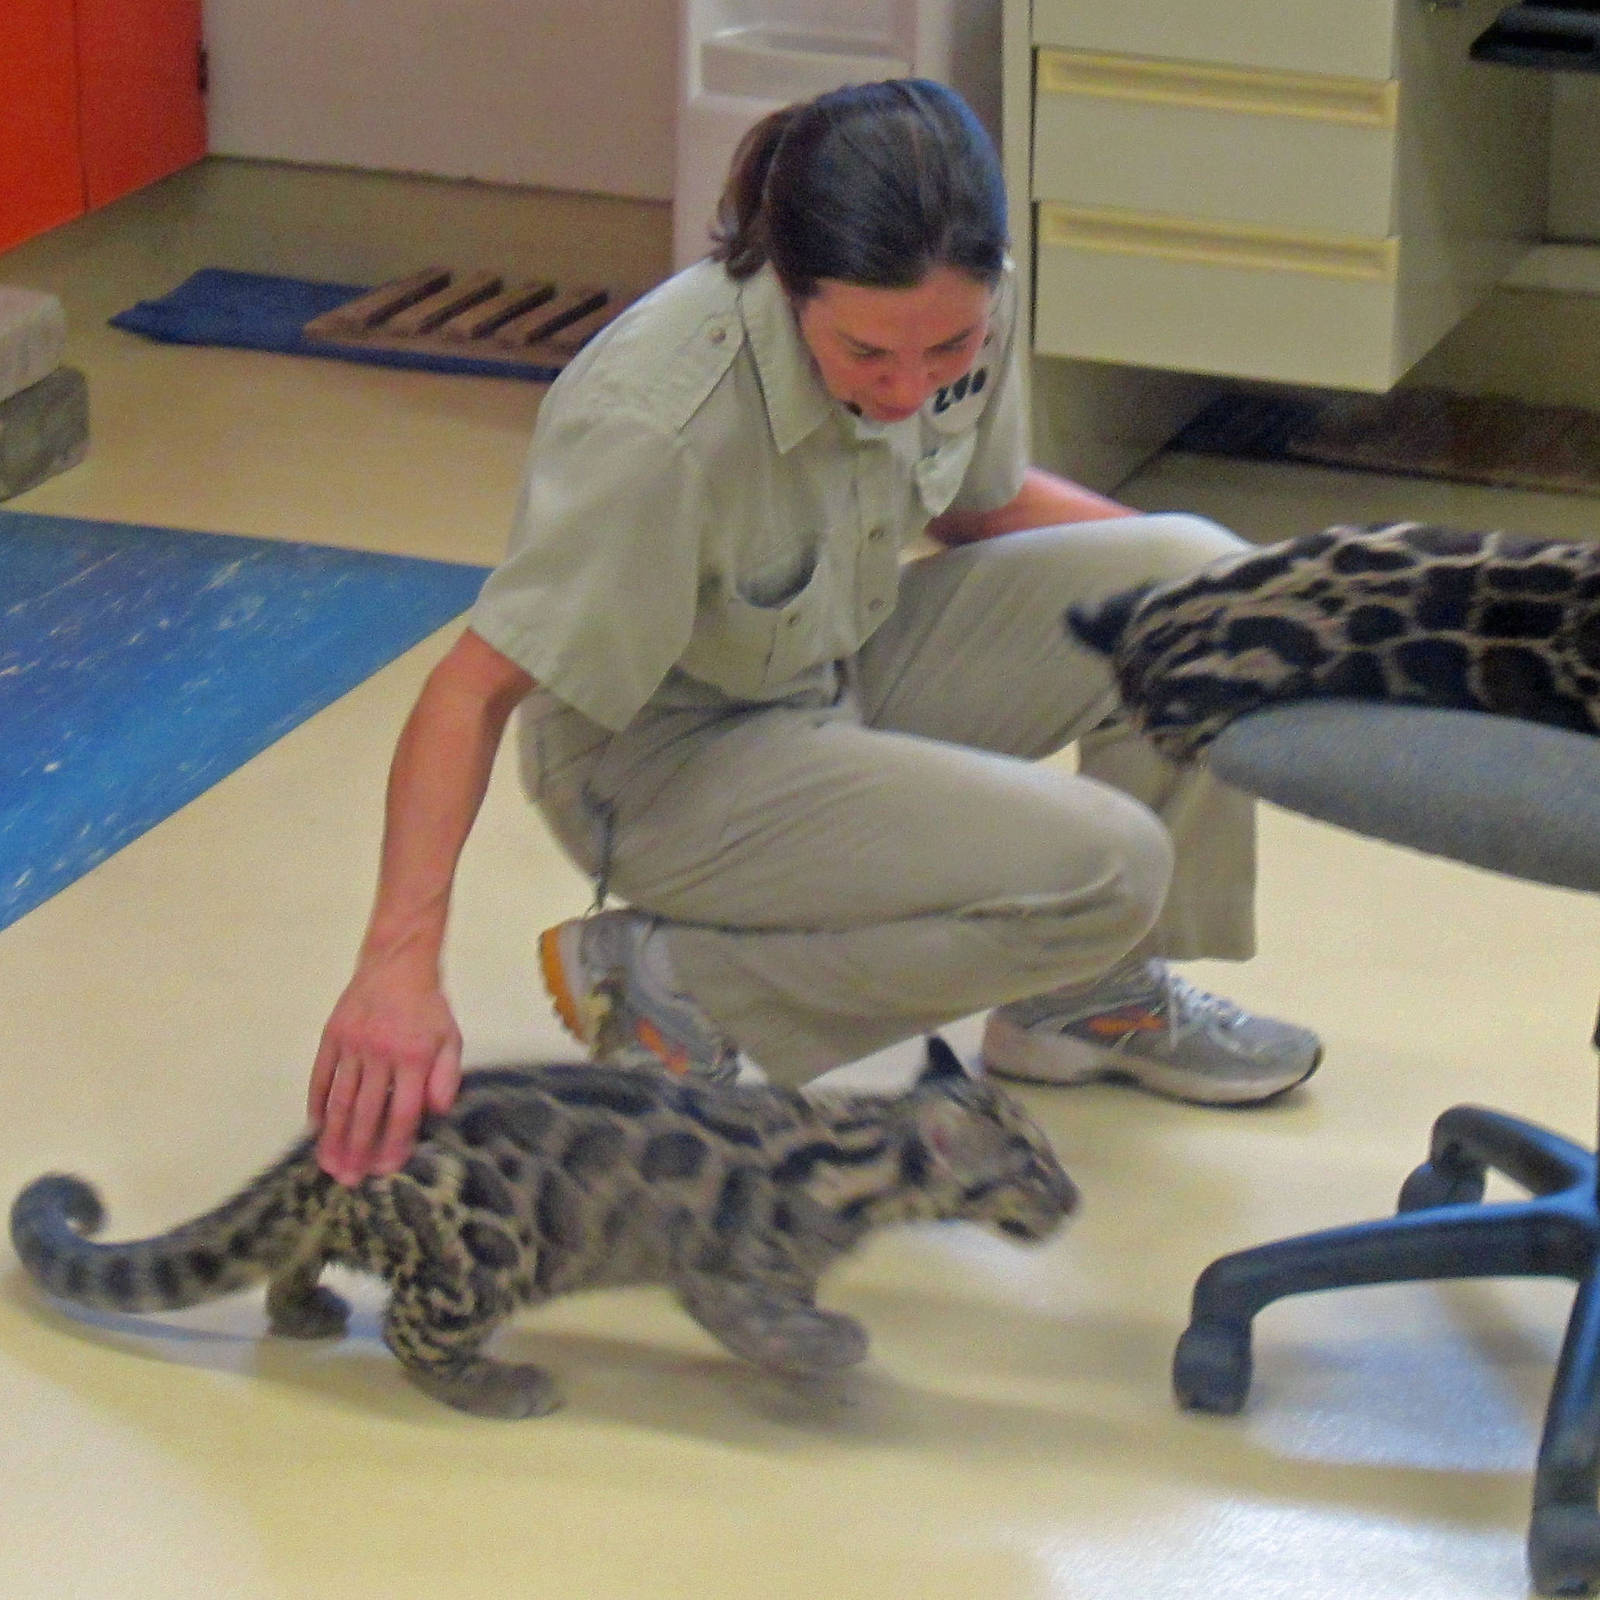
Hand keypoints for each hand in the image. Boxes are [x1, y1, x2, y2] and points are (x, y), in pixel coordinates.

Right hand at [308, 972, 462, 1184]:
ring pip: (340, 1099)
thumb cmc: (428, 1007)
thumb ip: (447, 1075)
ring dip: (333, 1136)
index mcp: (414, 1057)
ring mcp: (352, 1044)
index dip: (393, 1144)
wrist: (397, 963)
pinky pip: (320, 1076)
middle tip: (349, 1181)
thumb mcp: (450, 1037)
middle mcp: (381, 1053)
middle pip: (367, 1112)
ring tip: (328, 1165)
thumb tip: (438, 1112)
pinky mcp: (332, 1035)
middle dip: (358, 1151)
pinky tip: (315, 1129)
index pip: (403, 1112)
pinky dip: (316, 1104)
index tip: (385, 1170)